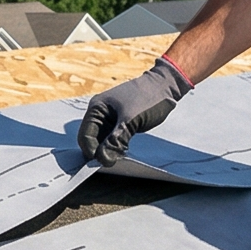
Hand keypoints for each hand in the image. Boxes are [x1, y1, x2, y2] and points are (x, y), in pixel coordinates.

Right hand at [76, 57, 194, 164]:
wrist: (165, 86)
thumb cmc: (147, 98)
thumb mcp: (131, 121)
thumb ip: (115, 141)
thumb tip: (102, 159)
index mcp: (96, 108)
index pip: (85, 136)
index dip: (92, 151)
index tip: (104, 163)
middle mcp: (99, 113)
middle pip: (91, 140)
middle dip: (100, 152)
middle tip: (114, 161)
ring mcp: (108, 118)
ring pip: (101, 141)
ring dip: (108, 150)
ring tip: (121, 154)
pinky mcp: (118, 123)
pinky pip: (111, 138)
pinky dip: (115, 146)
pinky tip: (124, 149)